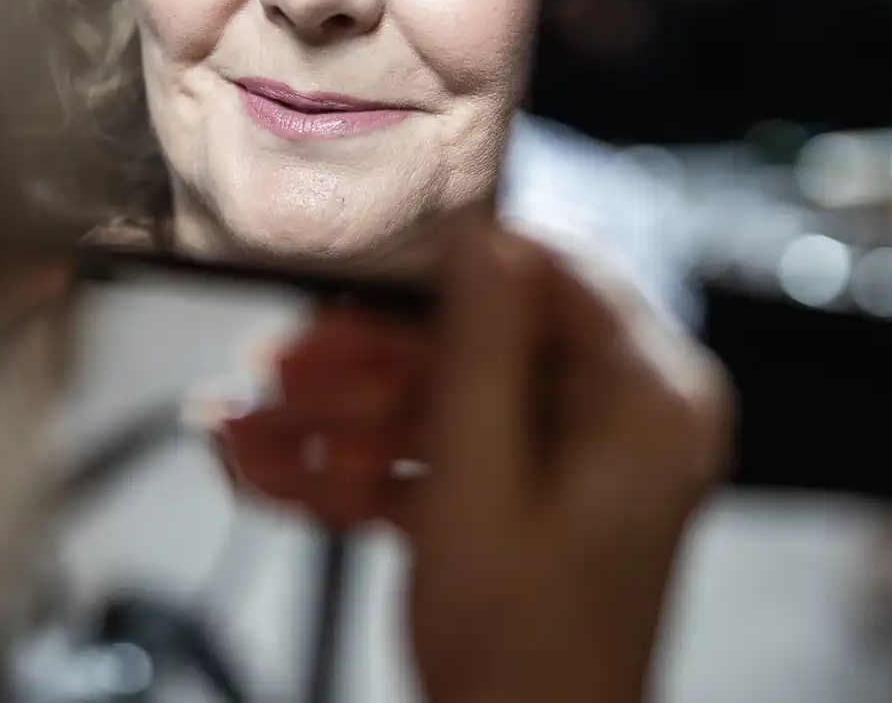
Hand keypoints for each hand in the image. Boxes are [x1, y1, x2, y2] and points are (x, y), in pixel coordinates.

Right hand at [208, 210, 733, 702]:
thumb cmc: (524, 659)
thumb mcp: (479, 485)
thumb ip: (479, 350)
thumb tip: (483, 231)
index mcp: (647, 402)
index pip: (555, 275)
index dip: (454, 262)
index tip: (368, 261)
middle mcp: (622, 422)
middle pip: (477, 345)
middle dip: (360, 365)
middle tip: (275, 364)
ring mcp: (574, 467)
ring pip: (442, 406)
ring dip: (337, 423)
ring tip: (244, 431)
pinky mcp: (529, 506)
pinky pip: (439, 462)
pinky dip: (362, 473)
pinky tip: (272, 475)